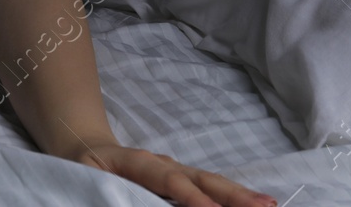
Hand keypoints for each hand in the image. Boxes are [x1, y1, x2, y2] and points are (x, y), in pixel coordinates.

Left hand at [63, 141, 278, 206]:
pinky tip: (252, 205)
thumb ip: (109, 194)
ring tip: (268, 205)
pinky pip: (208, 190)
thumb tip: (124, 202)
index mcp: (136, 163)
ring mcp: (175, 172)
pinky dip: (229, 199)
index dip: (192, 198)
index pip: (169, 182)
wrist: (82, 149)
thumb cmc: (82, 169)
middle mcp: (162, 165)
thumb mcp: (84, 180)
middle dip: (232, 195)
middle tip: (264, 206)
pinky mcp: (179, 183)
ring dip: (239, 196)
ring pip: (210, 183)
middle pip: (201, 178)